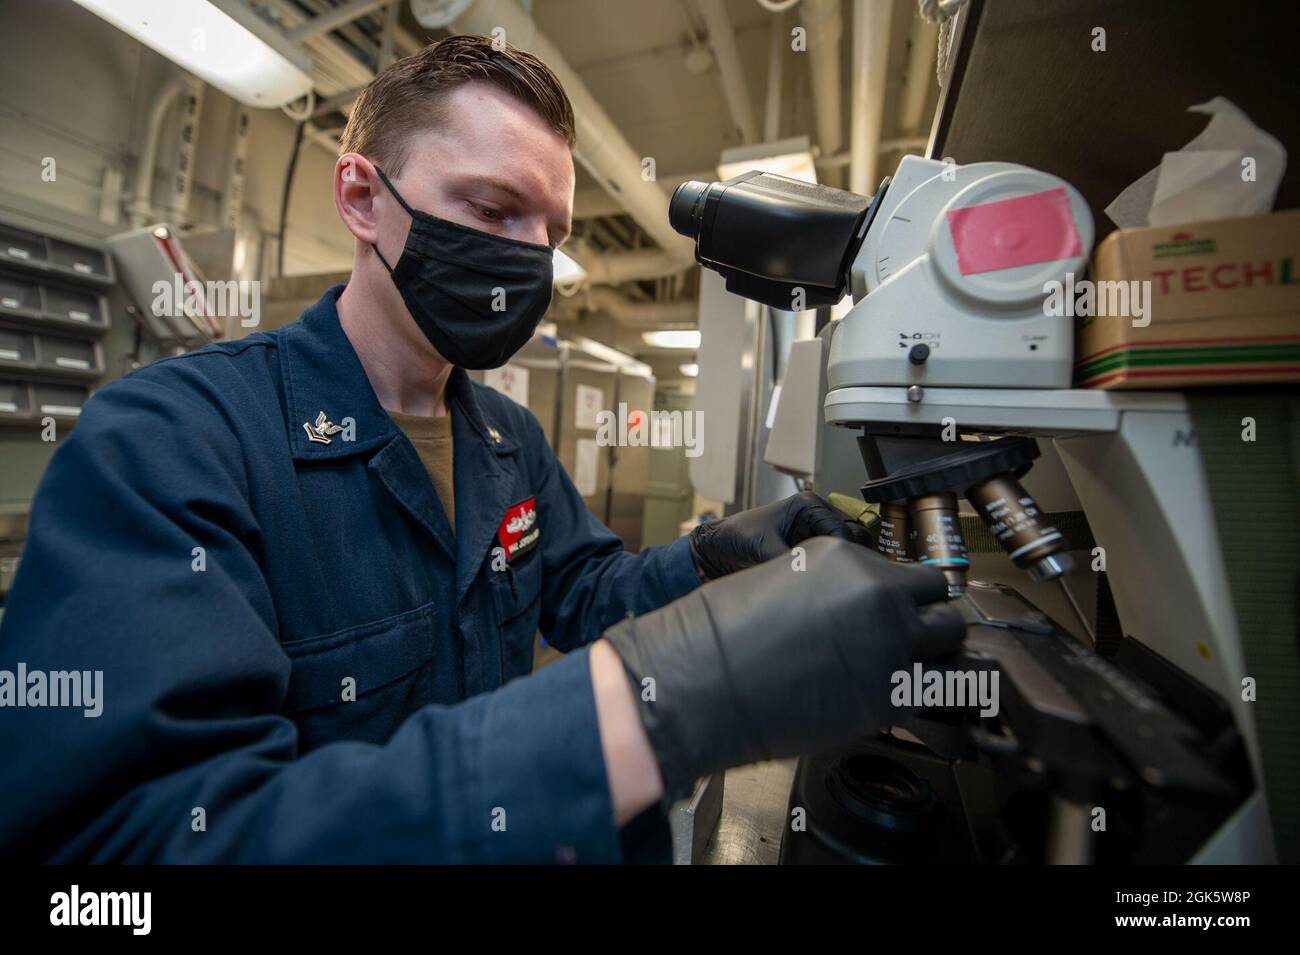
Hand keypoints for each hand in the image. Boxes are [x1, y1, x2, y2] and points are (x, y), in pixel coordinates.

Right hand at [602, 536, 963, 798]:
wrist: (705, 676)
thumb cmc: (726, 632)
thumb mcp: (784, 582)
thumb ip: (832, 590)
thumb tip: (855, 613)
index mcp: (848, 557)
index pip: (912, 571)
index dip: (909, 595)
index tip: (903, 611)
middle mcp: (879, 592)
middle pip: (942, 600)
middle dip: (931, 620)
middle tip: (914, 640)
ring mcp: (889, 642)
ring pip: (951, 642)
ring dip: (937, 655)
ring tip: (913, 670)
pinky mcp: (887, 694)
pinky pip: (931, 692)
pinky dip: (921, 696)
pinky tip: (898, 699)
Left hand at [688, 490, 873, 579]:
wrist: (718, 549)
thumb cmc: (735, 537)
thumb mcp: (762, 547)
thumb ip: (789, 561)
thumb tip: (811, 576)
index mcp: (808, 504)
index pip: (843, 529)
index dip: (845, 551)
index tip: (841, 572)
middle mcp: (816, 515)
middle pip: (854, 535)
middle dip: (851, 556)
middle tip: (844, 578)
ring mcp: (815, 531)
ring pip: (847, 548)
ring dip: (843, 563)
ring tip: (836, 582)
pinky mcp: (810, 548)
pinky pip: (831, 559)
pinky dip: (833, 569)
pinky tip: (827, 583)